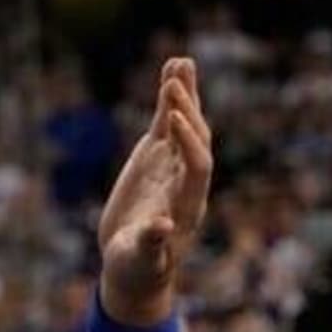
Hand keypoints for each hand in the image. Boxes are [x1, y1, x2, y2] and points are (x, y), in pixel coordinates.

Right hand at [98, 58, 212, 327]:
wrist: (134, 266)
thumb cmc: (138, 269)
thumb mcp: (140, 260)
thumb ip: (151, 244)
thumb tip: (160, 227)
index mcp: (187, 204)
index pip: (197, 166)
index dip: (189, 142)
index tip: (175, 119)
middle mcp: (185, 180)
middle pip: (197, 139)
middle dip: (188, 111)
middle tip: (175, 80)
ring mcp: (171, 166)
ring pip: (186, 125)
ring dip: (184, 95)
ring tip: (181, 63)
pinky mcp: (156, 159)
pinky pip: (167, 125)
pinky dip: (168, 100)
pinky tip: (170, 74)